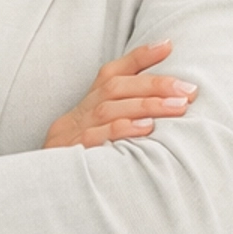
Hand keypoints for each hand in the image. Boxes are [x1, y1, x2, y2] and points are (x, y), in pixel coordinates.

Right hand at [43, 41, 196, 150]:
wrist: (44, 188)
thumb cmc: (84, 158)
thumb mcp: (101, 133)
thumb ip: (128, 114)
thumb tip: (168, 100)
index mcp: (88, 104)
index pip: (111, 73)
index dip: (139, 57)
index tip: (168, 46)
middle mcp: (81, 112)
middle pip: (115, 87)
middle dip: (155, 85)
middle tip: (188, 90)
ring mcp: (74, 131)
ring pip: (110, 108)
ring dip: (146, 105)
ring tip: (178, 107)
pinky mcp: (72, 151)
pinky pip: (96, 136)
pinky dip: (123, 129)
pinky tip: (147, 129)